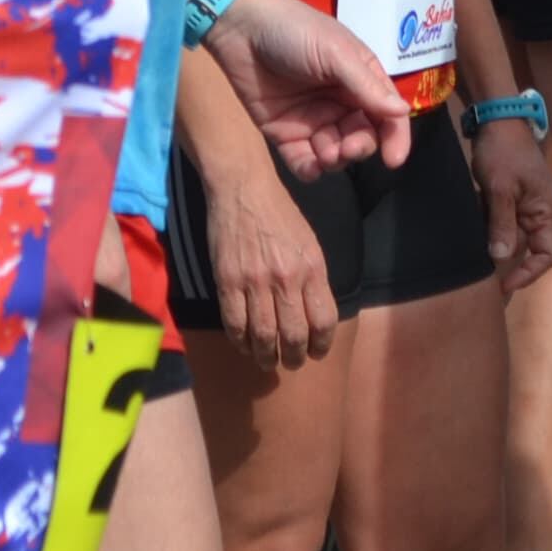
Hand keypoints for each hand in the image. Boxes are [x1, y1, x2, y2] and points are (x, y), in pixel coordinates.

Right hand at [192, 135, 337, 370]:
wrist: (243, 188)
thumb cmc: (280, 214)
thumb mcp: (309, 243)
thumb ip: (313, 280)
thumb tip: (314, 316)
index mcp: (313, 268)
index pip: (324, 321)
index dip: (322, 345)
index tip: (317, 353)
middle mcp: (287, 278)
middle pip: (294, 336)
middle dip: (295, 358)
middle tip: (292, 362)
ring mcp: (255, 281)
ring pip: (264, 336)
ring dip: (267, 357)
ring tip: (269, 361)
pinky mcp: (228, 280)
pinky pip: (234, 324)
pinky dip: (241, 341)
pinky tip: (245, 344)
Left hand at [196, 0, 411, 178]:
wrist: (239, 28)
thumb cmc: (293, 30)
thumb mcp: (334, 52)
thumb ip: (366, 85)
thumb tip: (402, 112)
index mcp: (359, 79)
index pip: (387, 114)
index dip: (395, 137)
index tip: (393, 159)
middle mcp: (340, 103)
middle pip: (363, 138)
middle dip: (360, 147)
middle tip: (348, 147)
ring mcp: (312, 120)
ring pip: (336, 154)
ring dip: (336, 159)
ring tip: (325, 151)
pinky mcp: (284, 133)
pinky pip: (303, 161)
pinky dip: (310, 169)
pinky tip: (309, 165)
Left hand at [468, 114, 551, 292]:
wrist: (497, 118)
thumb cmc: (502, 152)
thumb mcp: (499, 188)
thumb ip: (502, 224)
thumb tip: (503, 258)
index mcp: (548, 211)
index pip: (546, 255)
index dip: (528, 274)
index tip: (504, 285)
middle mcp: (543, 212)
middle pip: (529, 248)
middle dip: (507, 258)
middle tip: (482, 272)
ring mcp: (530, 205)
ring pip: (515, 236)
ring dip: (496, 242)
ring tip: (476, 250)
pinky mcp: (515, 198)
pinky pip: (506, 222)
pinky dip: (492, 227)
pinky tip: (475, 227)